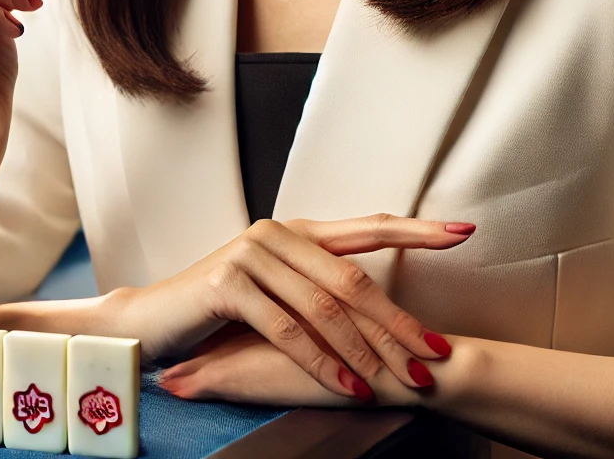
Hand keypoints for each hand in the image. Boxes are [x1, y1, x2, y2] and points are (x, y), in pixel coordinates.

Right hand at [113, 215, 472, 400]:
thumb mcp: (275, 294)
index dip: (416, 230)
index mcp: (293, 232)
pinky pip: (287, 330)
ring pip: (324, 309)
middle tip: (435, 355)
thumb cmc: (216, 313)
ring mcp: (249, 256)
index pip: (365, 226)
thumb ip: (317, 290)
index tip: (463, 233)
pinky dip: (322, 363)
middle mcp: (274, 235)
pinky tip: (348, 386)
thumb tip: (382, 318)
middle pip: (353, 280)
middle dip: (398, 323)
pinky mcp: (227, 285)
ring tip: (399, 382)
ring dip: (367, 352)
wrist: (149, 321)